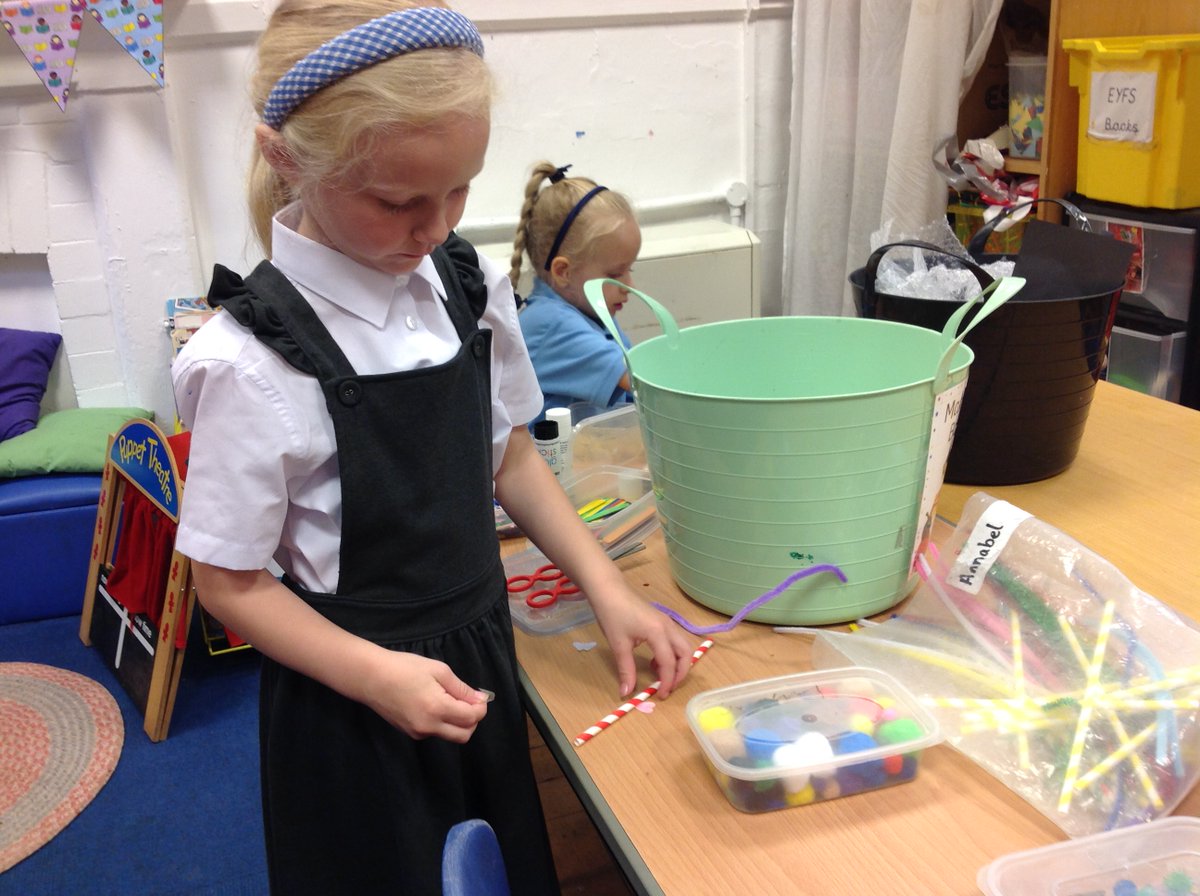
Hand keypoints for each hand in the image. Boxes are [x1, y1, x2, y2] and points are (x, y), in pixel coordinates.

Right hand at [358, 650, 491, 742]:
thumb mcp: (438, 671)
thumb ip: (461, 688)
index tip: (480, 696)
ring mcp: (418, 733)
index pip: (471, 718)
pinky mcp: (409, 733)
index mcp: (437, 709)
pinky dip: (442, 722)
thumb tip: (479, 699)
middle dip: (472, 720)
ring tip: (448, 699)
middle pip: (464, 735)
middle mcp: (428, 727)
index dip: (481, 707)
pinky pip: (434, 732)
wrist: (370, 677)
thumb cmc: (404, 668)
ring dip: (457, 722)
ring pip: (449, 735)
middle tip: (468, 701)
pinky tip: (433, 703)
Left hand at [590, 583, 696, 698]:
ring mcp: (667, 622)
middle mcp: (668, 627)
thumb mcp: (619, 645)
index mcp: (658, 633)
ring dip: (677, 663)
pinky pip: (675, 641)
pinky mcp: (662, 620)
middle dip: (680, 673)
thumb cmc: (612, 615)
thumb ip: (626, 670)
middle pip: (685, 654)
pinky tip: (655, 661)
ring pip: (683, 646)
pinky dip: (671, 654)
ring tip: (661, 675)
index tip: (660, 696)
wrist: (608, 590)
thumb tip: (626, 693)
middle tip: (668, 687)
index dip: (667, 682)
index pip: (669, 663)